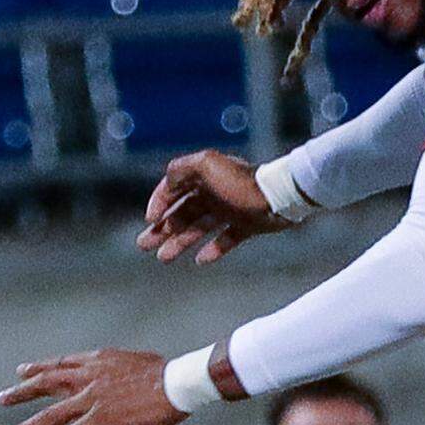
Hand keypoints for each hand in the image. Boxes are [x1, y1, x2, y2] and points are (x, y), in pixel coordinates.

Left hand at [0, 347, 185, 424]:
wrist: (177, 381)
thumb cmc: (169, 373)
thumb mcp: (139, 363)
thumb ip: (122, 370)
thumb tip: (124, 376)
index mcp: (97, 361)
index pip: (61, 364)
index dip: (39, 368)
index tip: (22, 372)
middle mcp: (87, 377)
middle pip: (45, 385)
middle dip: (21, 393)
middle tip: (1, 399)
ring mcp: (90, 400)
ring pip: (48, 416)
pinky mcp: (98, 421)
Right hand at [139, 151, 288, 264]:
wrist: (280, 198)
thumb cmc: (242, 183)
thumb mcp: (206, 165)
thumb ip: (182, 169)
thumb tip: (166, 181)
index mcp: (204, 174)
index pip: (173, 188)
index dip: (158, 203)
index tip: (150, 221)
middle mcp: (215, 191)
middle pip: (182, 211)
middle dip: (162, 228)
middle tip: (144, 245)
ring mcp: (231, 209)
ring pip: (199, 227)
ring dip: (179, 242)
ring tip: (163, 258)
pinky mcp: (247, 225)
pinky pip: (225, 239)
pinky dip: (212, 250)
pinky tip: (200, 259)